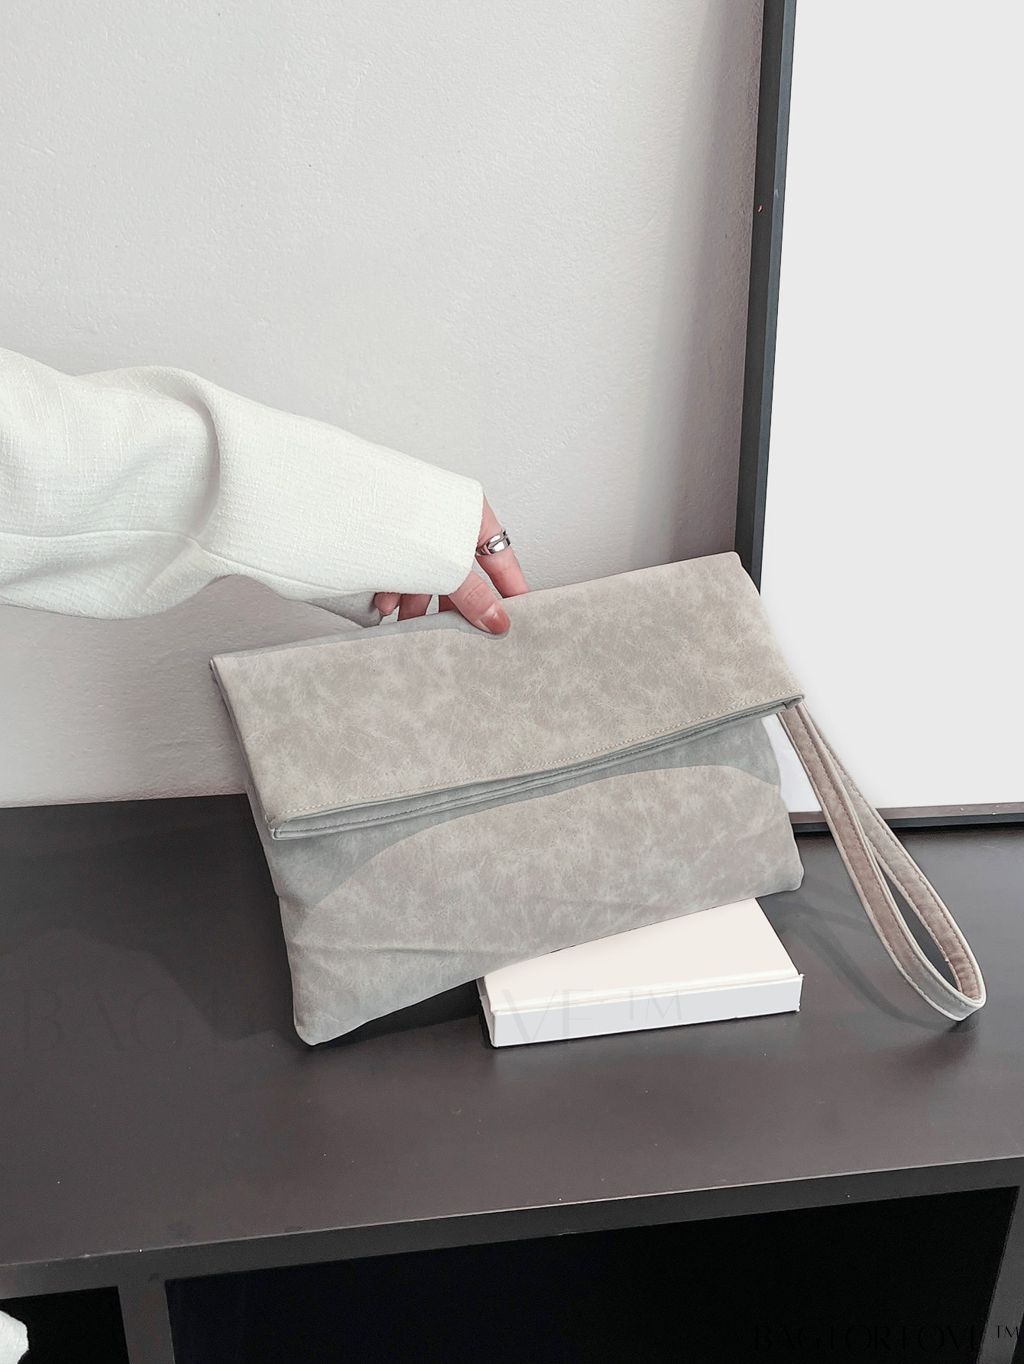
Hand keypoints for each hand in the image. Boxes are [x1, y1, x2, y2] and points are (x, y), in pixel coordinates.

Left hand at [373, 496, 527, 633]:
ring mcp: (417, 524)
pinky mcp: (389, 533)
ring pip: (426, 571)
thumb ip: (475, 596)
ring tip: (404, 620)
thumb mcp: (449, 567)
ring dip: (416, 601)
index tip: (516, 616)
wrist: (342, 497)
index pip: (502, 558)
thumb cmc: (400, 515)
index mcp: (472, 513)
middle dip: (449, 604)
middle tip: (450, 630)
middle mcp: (447, 516)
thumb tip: (497, 621)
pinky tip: (384, 604)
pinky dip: (395, 588)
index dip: (510, 588)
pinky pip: (402, 565)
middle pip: (459, 571)